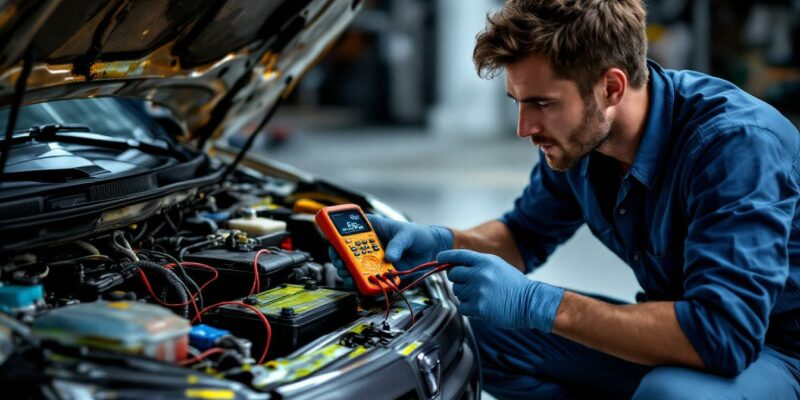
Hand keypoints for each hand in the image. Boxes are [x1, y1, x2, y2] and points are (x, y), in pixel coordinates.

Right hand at [329, 215, 452, 287]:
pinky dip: (365, 284)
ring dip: (350, 273)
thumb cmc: (417, 235)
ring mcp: (374, 260)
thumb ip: (398, 244)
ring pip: (354, 268)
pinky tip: (364, 285)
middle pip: (347, 252)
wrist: (430, 250)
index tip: (334, 244)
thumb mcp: (407, 234)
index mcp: (372, 229)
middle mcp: (370, 245)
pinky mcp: (381, 273)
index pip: (350, 230)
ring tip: (350, 277)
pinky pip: (369, 279)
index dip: (338, 236)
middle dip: (341, 259)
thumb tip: (389, 257)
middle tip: (342, 264)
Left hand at [438, 249, 563, 330]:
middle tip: (469, 285)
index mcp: (485, 261)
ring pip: (457, 291)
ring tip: (482, 297)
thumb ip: (478, 264)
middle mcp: (479, 274)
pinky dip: (468, 308)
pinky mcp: (478, 307)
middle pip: (453, 274)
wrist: (529, 302)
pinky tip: (481, 307)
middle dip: (458, 280)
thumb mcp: (497, 266)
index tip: (439, 257)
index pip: (459, 255)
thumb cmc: (514, 285)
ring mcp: (478, 290)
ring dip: (465, 295)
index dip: (446, 256)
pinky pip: (461, 307)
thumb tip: (457, 264)